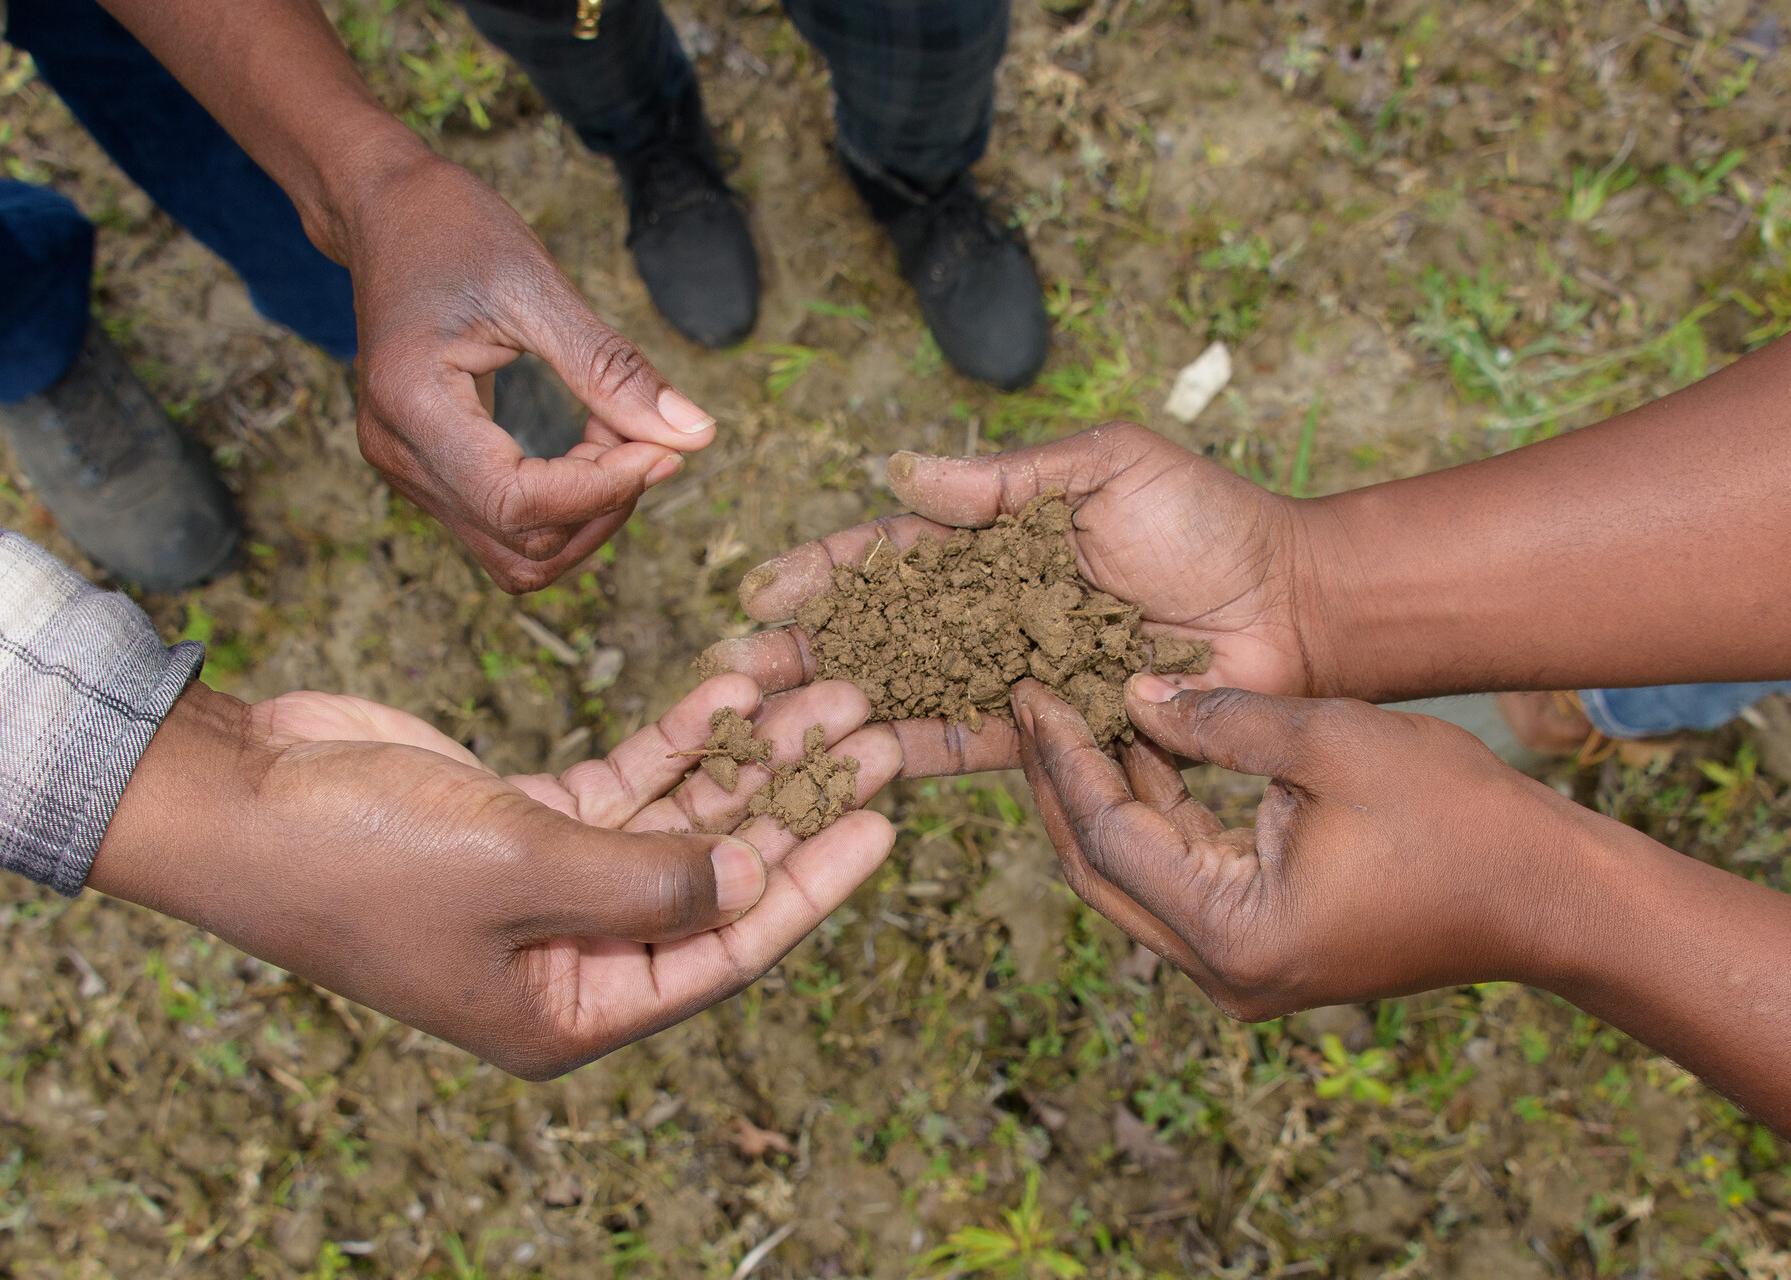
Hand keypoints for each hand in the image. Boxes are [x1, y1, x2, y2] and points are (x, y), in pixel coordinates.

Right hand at [90, 674, 898, 1078]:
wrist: (238, 797)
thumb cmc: (363, 859)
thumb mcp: (525, 873)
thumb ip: (652, 881)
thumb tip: (757, 878)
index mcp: (571, 1013)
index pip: (727, 949)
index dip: (814, 884)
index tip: (884, 822)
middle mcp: (570, 959)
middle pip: (714, 876)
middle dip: (792, 801)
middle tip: (870, 731)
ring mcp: (548, 886)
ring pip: (677, 818)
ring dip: (743, 756)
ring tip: (819, 688)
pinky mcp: (524, 820)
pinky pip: (626, 781)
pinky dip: (675, 737)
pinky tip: (732, 687)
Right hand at [343, 157, 717, 592]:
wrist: (385, 213)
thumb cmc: (452, 231)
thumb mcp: (538, 286)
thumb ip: (613, 369)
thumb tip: (697, 436)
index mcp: (412, 404)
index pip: (518, 502)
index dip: (603, 491)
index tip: (663, 448)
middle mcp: (398, 454)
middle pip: (524, 543)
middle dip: (604, 502)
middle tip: (645, 432)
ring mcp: (409, 471)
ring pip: (518, 554)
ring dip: (588, 514)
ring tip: (618, 437)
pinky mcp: (430, 472)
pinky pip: (507, 526)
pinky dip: (566, 505)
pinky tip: (593, 447)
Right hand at [701, 423, 1321, 774]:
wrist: (1288, 607)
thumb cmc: (1205, 520)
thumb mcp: (1104, 469)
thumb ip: (1002, 482)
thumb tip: (896, 475)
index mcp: (996, 540)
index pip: (892, 556)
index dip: (827, 572)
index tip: (761, 587)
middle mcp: (991, 611)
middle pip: (883, 632)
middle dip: (808, 648)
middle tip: (736, 667)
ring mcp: (1014, 674)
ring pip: (910, 692)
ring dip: (841, 705)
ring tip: (770, 720)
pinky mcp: (1048, 731)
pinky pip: (973, 744)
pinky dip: (916, 751)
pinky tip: (855, 761)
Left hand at [1008, 676, 1596, 1017]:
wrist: (1551, 896)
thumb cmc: (1457, 817)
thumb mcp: (1332, 741)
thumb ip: (1221, 719)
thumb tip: (1132, 694)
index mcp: (1233, 932)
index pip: (1108, 839)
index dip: (1065, 759)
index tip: (1029, 691)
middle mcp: (1223, 969)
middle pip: (1102, 871)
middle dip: (1064, 784)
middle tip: (1031, 703)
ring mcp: (1242, 969)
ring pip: (1134, 878)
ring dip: (1107, 799)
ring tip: (1072, 714)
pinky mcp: (1263, 949)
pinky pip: (1181, 880)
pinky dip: (1158, 819)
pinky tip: (1139, 750)